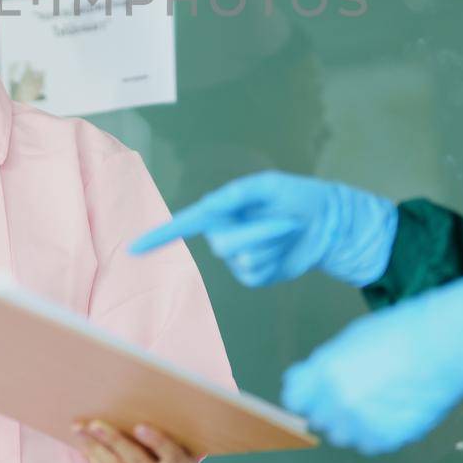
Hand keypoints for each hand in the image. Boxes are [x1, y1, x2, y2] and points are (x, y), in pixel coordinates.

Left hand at [73, 419, 201, 462]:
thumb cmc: (172, 457)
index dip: (158, 442)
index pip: (175, 459)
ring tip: (81, 431)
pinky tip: (85, 448)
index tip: (139, 426)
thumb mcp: (179, 449)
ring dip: (96, 450)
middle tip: (95, 423)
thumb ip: (166, 435)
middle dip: (115, 441)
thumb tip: (134, 405)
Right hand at [129, 170, 398, 286]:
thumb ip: (236, 195)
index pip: (185, 224)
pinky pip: (255, 274)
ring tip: (288, 231)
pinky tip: (285, 251)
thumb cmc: (298, 198)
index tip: (133, 250)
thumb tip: (209, 209)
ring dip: (271, 245)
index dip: (159, 237)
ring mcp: (238, 257)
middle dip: (258, 232)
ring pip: (243, 259)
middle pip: (225, 243)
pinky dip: (274, 261)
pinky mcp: (255, 275)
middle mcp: (224, 233)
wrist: (329, 225)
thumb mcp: (268, 186)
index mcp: (222, 210)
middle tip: (285, 220)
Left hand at [282, 274, 462, 454]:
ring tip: (377, 400)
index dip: (305, 394)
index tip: (312, 392)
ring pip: (343, 435)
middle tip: (355, 392)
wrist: (442, 347)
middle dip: (330, 407)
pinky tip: (394, 410)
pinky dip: (379, 432)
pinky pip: (371, 444)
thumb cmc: (400, 332)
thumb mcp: (351, 339)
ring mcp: (361, 422)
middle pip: (318, 418)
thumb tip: (314, 381)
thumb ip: (327, 365)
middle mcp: (336, 400)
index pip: (294, 398)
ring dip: (353, 423)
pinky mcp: (386, 438)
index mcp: (324, 370)